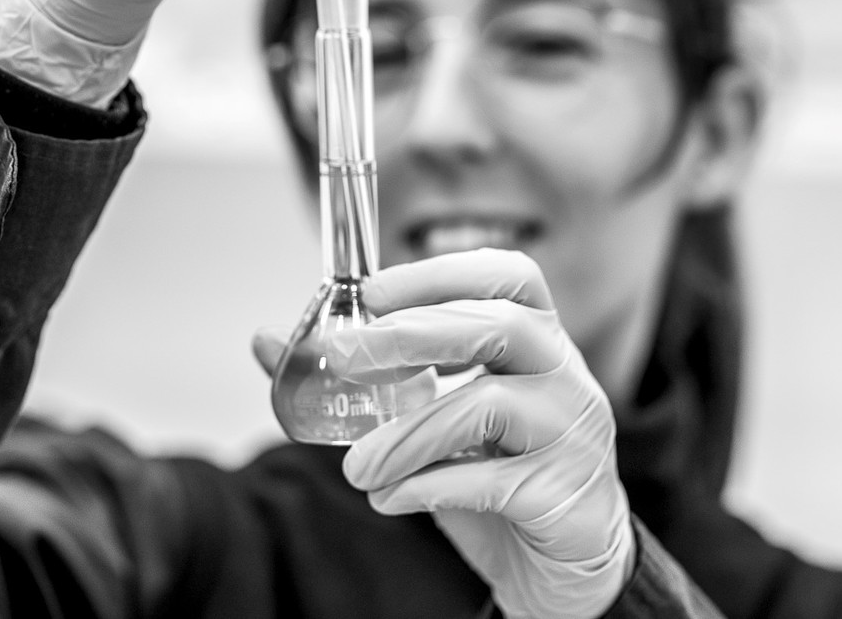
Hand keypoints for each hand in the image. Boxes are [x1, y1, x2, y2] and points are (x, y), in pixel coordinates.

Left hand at [333, 250, 635, 618]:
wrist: (559, 567)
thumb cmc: (493, 472)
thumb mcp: (424, 417)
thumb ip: (358, 380)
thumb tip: (269, 342)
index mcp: (535, 339)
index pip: (507, 276)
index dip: (439, 274)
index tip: (371, 292)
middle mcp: (563, 373)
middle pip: (501, 324)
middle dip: (414, 334)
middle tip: (345, 357)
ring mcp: (572, 431)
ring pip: (489, 403)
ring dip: (408, 432)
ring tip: (356, 466)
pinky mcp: (565, 493)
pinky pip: (492, 479)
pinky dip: (427, 486)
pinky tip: (389, 498)